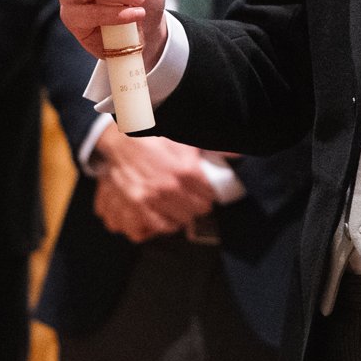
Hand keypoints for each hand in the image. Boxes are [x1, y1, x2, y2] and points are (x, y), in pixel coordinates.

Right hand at [91, 128, 217, 241]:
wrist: (122, 138)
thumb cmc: (156, 135)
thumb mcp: (187, 137)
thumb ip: (215, 148)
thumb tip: (239, 155)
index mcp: (186, 170)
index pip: (209, 195)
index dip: (209, 192)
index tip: (206, 189)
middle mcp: (171, 188)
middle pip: (198, 210)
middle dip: (199, 204)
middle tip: (194, 197)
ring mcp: (153, 198)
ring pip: (180, 220)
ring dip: (183, 215)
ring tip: (181, 206)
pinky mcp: (137, 205)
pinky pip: (158, 226)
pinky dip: (165, 224)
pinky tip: (167, 215)